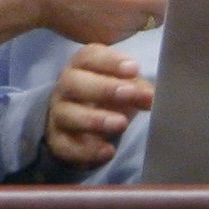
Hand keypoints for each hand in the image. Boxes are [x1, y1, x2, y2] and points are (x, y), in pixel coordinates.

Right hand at [45, 44, 153, 168]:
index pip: (89, 57)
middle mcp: (65, 87)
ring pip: (67, 114)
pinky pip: (65, 146)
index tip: (134, 69)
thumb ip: (139, 90)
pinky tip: (108, 151)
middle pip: (73, 82)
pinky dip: (86, 150)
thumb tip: (150, 97)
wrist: (85, 130)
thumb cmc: (109, 98)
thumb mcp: (127, 88)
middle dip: (103, 88)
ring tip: (122, 124)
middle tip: (129, 94)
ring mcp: (59, 114)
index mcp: (82, 67)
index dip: (110, 62)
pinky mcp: (58, 141)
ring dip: (95, 119)